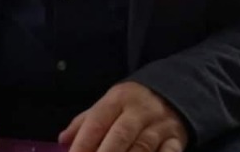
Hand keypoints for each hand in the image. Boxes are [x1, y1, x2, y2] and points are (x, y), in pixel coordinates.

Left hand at [58, 82, 188, 151]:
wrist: (173, 93)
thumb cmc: (131, 104)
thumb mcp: (108, 103)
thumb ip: (85, 122)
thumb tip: (63, 140)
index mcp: (118, 99)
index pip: (97, 121)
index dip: (83, 144)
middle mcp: (139, 111)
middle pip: (120, 136)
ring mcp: (160, 126)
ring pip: (142, 149)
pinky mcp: (176, 141)